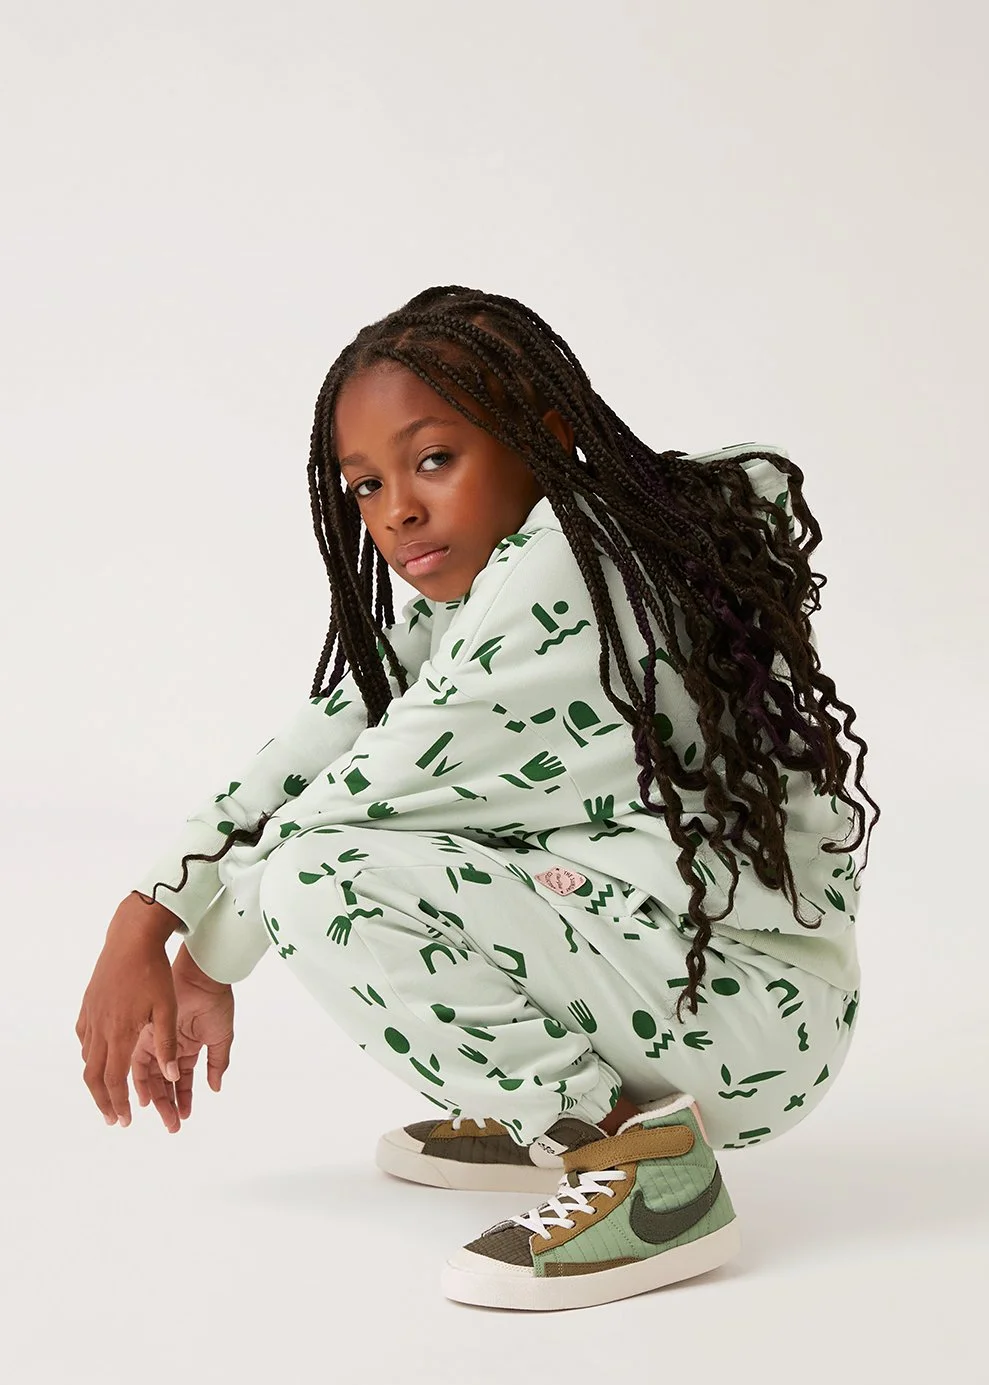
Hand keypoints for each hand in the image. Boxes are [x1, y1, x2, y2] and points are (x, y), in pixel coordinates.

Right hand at [76, 895, 180, 1125]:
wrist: (131, 938)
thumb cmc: (153, 971)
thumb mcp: (167, 1008)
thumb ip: (167, 1044)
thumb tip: (172, 1076)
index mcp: (120, 1033)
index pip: (115, 1081)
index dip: (119, 1104)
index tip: (125, 1121)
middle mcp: (100, 1028)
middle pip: (94, 1077)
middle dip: (102, 1101)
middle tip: (112, 1118)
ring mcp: (91, 1015)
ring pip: (87, 1058)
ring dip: (96, 1079)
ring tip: (107, 1091)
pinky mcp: (89, 1004)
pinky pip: (84, 1036)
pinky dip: (90, 1053)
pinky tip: (98, 1054)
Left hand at [131, 943, 233, 1132]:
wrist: (201, 977)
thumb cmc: (215, 1003)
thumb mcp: (221, 1037)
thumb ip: (217, 1063)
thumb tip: (214, 1089)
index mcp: (189, 1047)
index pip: (183, 1080)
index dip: (183, 1099)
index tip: (182, 1118)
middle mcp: (170, 1046)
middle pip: (165, 1082)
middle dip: (168, 1104)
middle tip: (171, 1125)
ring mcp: (156, 1040)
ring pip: (151, 1075)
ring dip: (154, 1096)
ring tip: (158, 1113)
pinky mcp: (145, 1032)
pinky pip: (138, 1060)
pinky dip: (141, 1079)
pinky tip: (143, 1095)